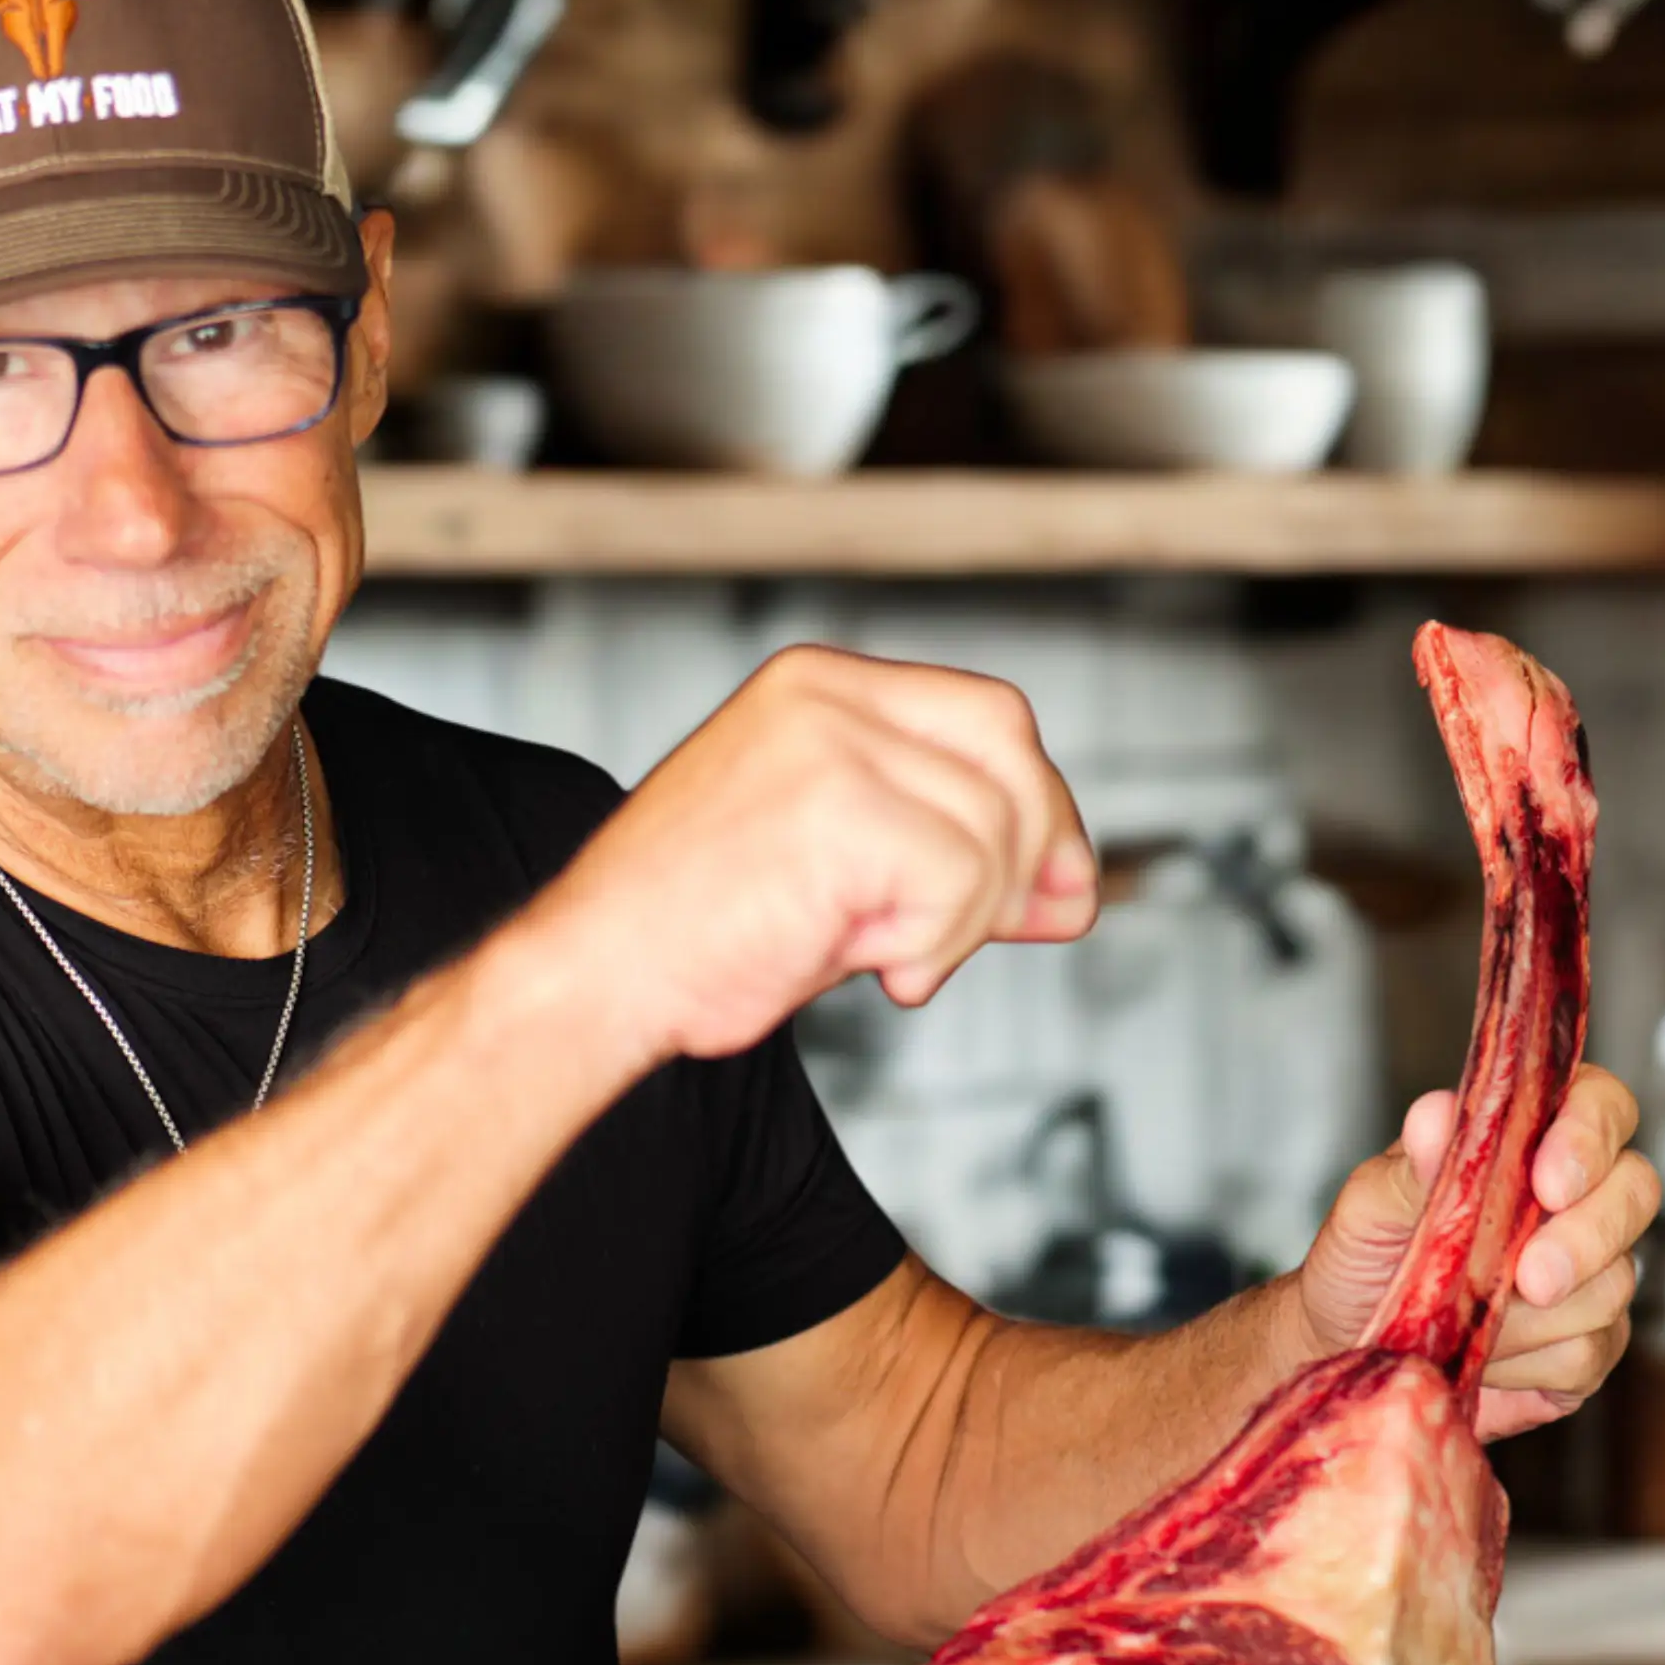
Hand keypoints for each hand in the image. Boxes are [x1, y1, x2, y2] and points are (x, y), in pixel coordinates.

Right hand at [516, 645, 1099, 1064]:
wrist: (593, 978)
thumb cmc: (694, 935)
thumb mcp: (847, 875)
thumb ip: (951, 858)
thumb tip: (1071, 888)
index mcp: (818, 686)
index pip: (988, 715)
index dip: (1042, 803)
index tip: (1060, 884)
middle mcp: (824, 693)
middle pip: (1009, 745)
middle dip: (1034, 851)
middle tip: (1003, 930)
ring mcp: (828, 741)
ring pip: (992, 828)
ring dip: (961, 923)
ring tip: (886, 958)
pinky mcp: (837, 805)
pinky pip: (958, 879)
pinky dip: (934, 944)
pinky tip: (870, 967)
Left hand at [1286, 1065, 1658, 1439]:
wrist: (1346, 1347)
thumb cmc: (1363, 1259)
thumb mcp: (1370, 1206)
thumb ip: (1413, 1165)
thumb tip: (1435, 1115)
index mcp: (1529, 1138)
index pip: (1600, 1105)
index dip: (1589, 1136)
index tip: (1549, 1182)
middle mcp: (1574, 1199)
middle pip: (1635, 1191)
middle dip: (1586, 1238)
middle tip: (1529, 1277)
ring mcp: (1591, 1273)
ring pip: (1614, 1283)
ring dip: (1534, 1314)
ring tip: (1463, 1317)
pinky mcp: (1587, 1345)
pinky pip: (1589, 1352)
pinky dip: (1527, 1362)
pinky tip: (1481, 1356)